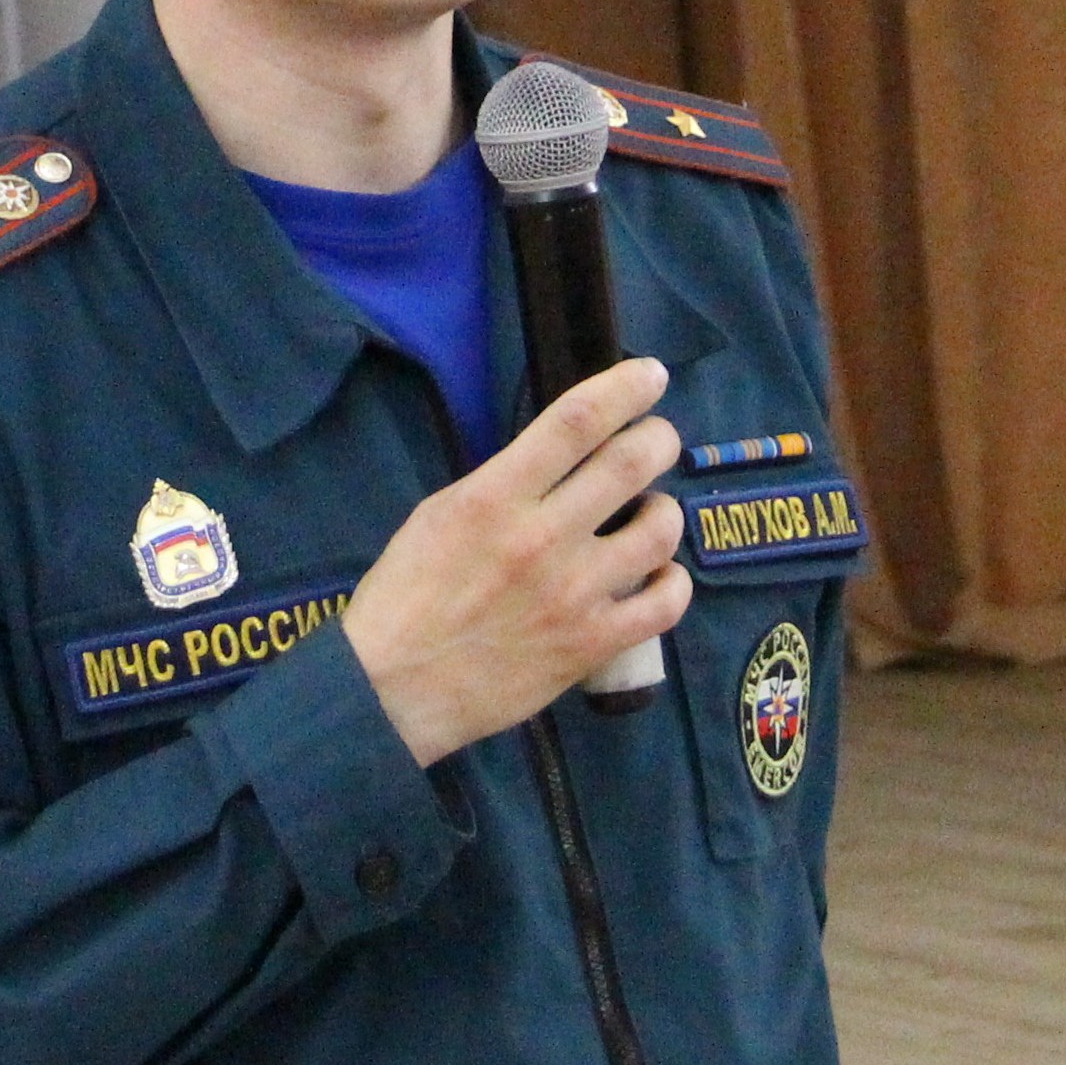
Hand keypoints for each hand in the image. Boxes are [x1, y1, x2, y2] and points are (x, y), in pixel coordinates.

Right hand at [341, 357, 693, 766]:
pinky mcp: (592, 645)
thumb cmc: (405, 597)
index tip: (651, 375)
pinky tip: (658, 575)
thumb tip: (558, 459)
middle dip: (658, 438)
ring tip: (650, 513)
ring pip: (660, 529)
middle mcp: (542, 538)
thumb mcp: (439, 516)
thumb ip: (501, 485)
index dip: (626, 387)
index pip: (576, 421)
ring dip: (664, 509)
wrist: (393, 689)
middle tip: (657, 439)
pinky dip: (673, 581)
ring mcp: (574, 594)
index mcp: (494, 497)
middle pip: (632, 463)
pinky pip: (666, 604)